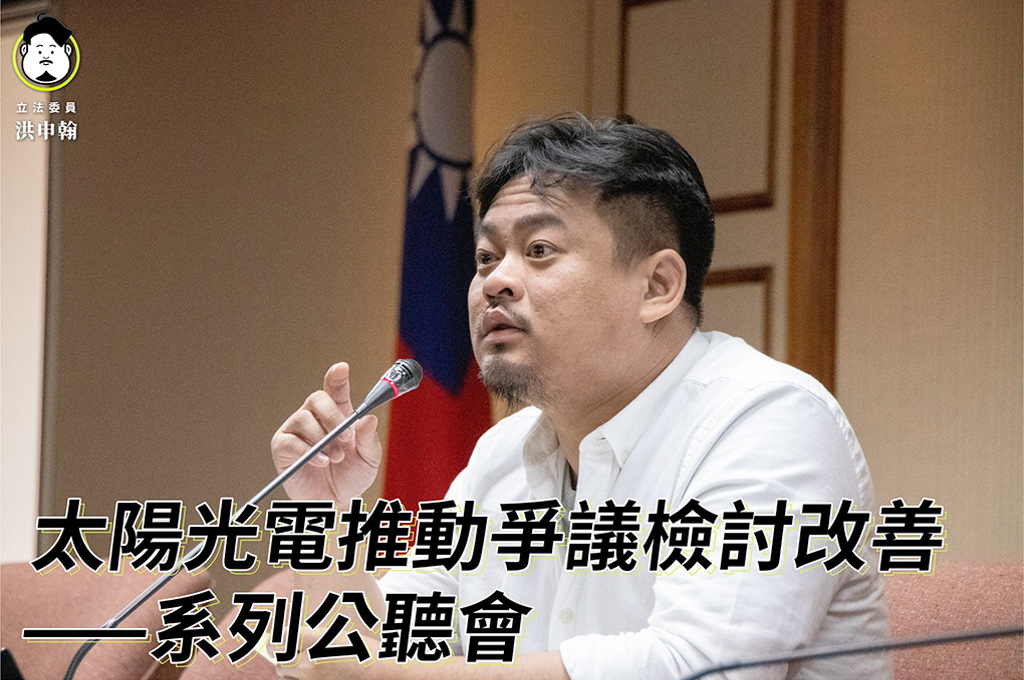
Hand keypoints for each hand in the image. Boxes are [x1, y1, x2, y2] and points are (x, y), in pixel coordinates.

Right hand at [271, 363, 382, 503]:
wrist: (337, 503)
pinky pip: (290, 440)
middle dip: (333, 416)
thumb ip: (369, 439)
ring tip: (335, 458)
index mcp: (339, 413)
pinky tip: (320, 461)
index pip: (335, 389)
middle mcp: (315, 417)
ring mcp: (297, 430)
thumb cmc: (352, 476)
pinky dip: (307, 450)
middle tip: (346, 437)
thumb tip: (369, 419)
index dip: (337, 376)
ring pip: (304, 418)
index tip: (341, 368)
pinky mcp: (282, 447)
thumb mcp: (369, 458)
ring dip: (323, 438)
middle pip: (317, 399)